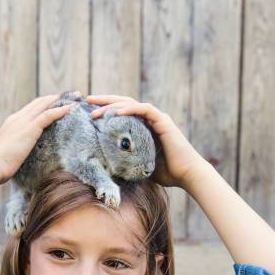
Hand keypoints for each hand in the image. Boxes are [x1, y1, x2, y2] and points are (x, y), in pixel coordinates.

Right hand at [0, 94, 75, 185]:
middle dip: (56, 98)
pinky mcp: (29, 129)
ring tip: (76, 98)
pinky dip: (60, 110)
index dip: (45, 105)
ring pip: (45, 105)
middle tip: (72, 96)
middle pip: (39, 103)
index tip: (57, 103)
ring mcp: (23, 122)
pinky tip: (71, 108)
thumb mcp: (9, 154)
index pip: (31, 109)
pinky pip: (48, 115)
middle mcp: (17, 118)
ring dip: (62, 100)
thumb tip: (23, 159)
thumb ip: (17, 151)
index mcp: (12, 123)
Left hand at [86, 94, 207, 188]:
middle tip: (87, 100)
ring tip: (95, 108)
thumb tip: (106, 167)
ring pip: (131, 104)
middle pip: (124, 103)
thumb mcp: (138, 165)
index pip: (121, 113)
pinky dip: (130, 109)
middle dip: (105, 101)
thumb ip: (126, 160)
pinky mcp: (163, 121)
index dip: (105, 110)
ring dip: (112, 105)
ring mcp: (157, 118)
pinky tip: (117, 112)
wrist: (186, 175)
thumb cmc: (165, 173)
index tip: (89, 111)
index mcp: (142, 127)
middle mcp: (149, 119)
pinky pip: (145, 110)